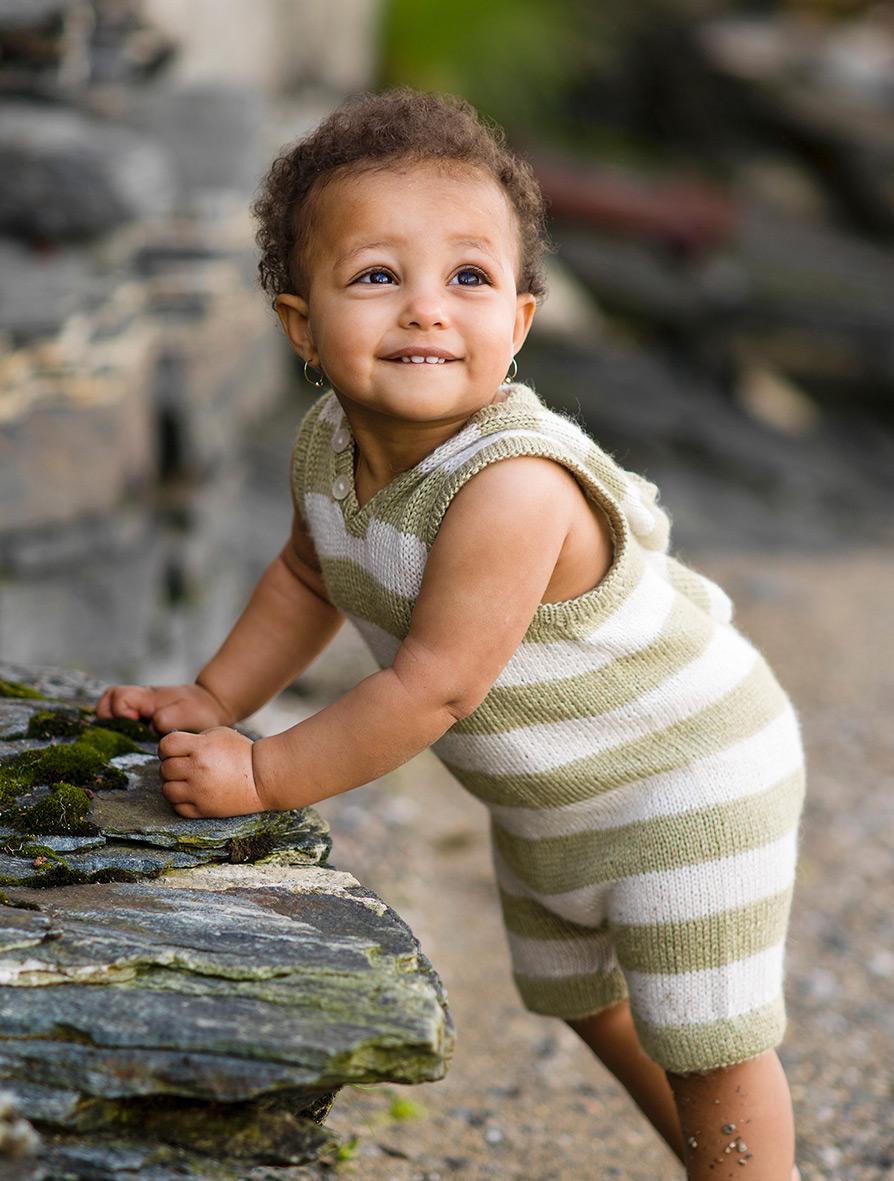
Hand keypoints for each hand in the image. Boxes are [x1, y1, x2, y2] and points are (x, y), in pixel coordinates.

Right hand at [95, 682, 232, 733]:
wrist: (211, 704)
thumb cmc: (199, 710)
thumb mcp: (187, 715)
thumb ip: (167, 719)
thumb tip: (151, 725)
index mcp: (148, 698)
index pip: (118, 697)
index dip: (119, 711)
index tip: (134, 722)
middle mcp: (140, 699)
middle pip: (109, 698)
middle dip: (109, 715)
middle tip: (126, 730)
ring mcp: (140, 705)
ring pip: (111, 704)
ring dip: (113, 719)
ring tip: (127, 734)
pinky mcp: (143, 712)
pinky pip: (121, 713)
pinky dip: (121, 723)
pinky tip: (133, 736)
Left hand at [158, 727, 263, 817]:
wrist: (262, 778)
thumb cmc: (241, 753)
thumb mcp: (219, 734)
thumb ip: (194, 739)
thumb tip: (172, 748)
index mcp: (201, 748)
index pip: (166, 746)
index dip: (166, 748)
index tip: (174, 750)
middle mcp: (197, 770)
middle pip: (165, 768)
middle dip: (171, 765)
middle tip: (183, 766)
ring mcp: (199, 792)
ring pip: (167, 790)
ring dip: (173, 784)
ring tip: (186, 780)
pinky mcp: (203, 810)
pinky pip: (177, 807)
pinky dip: (181, 801)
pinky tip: (192, 793)